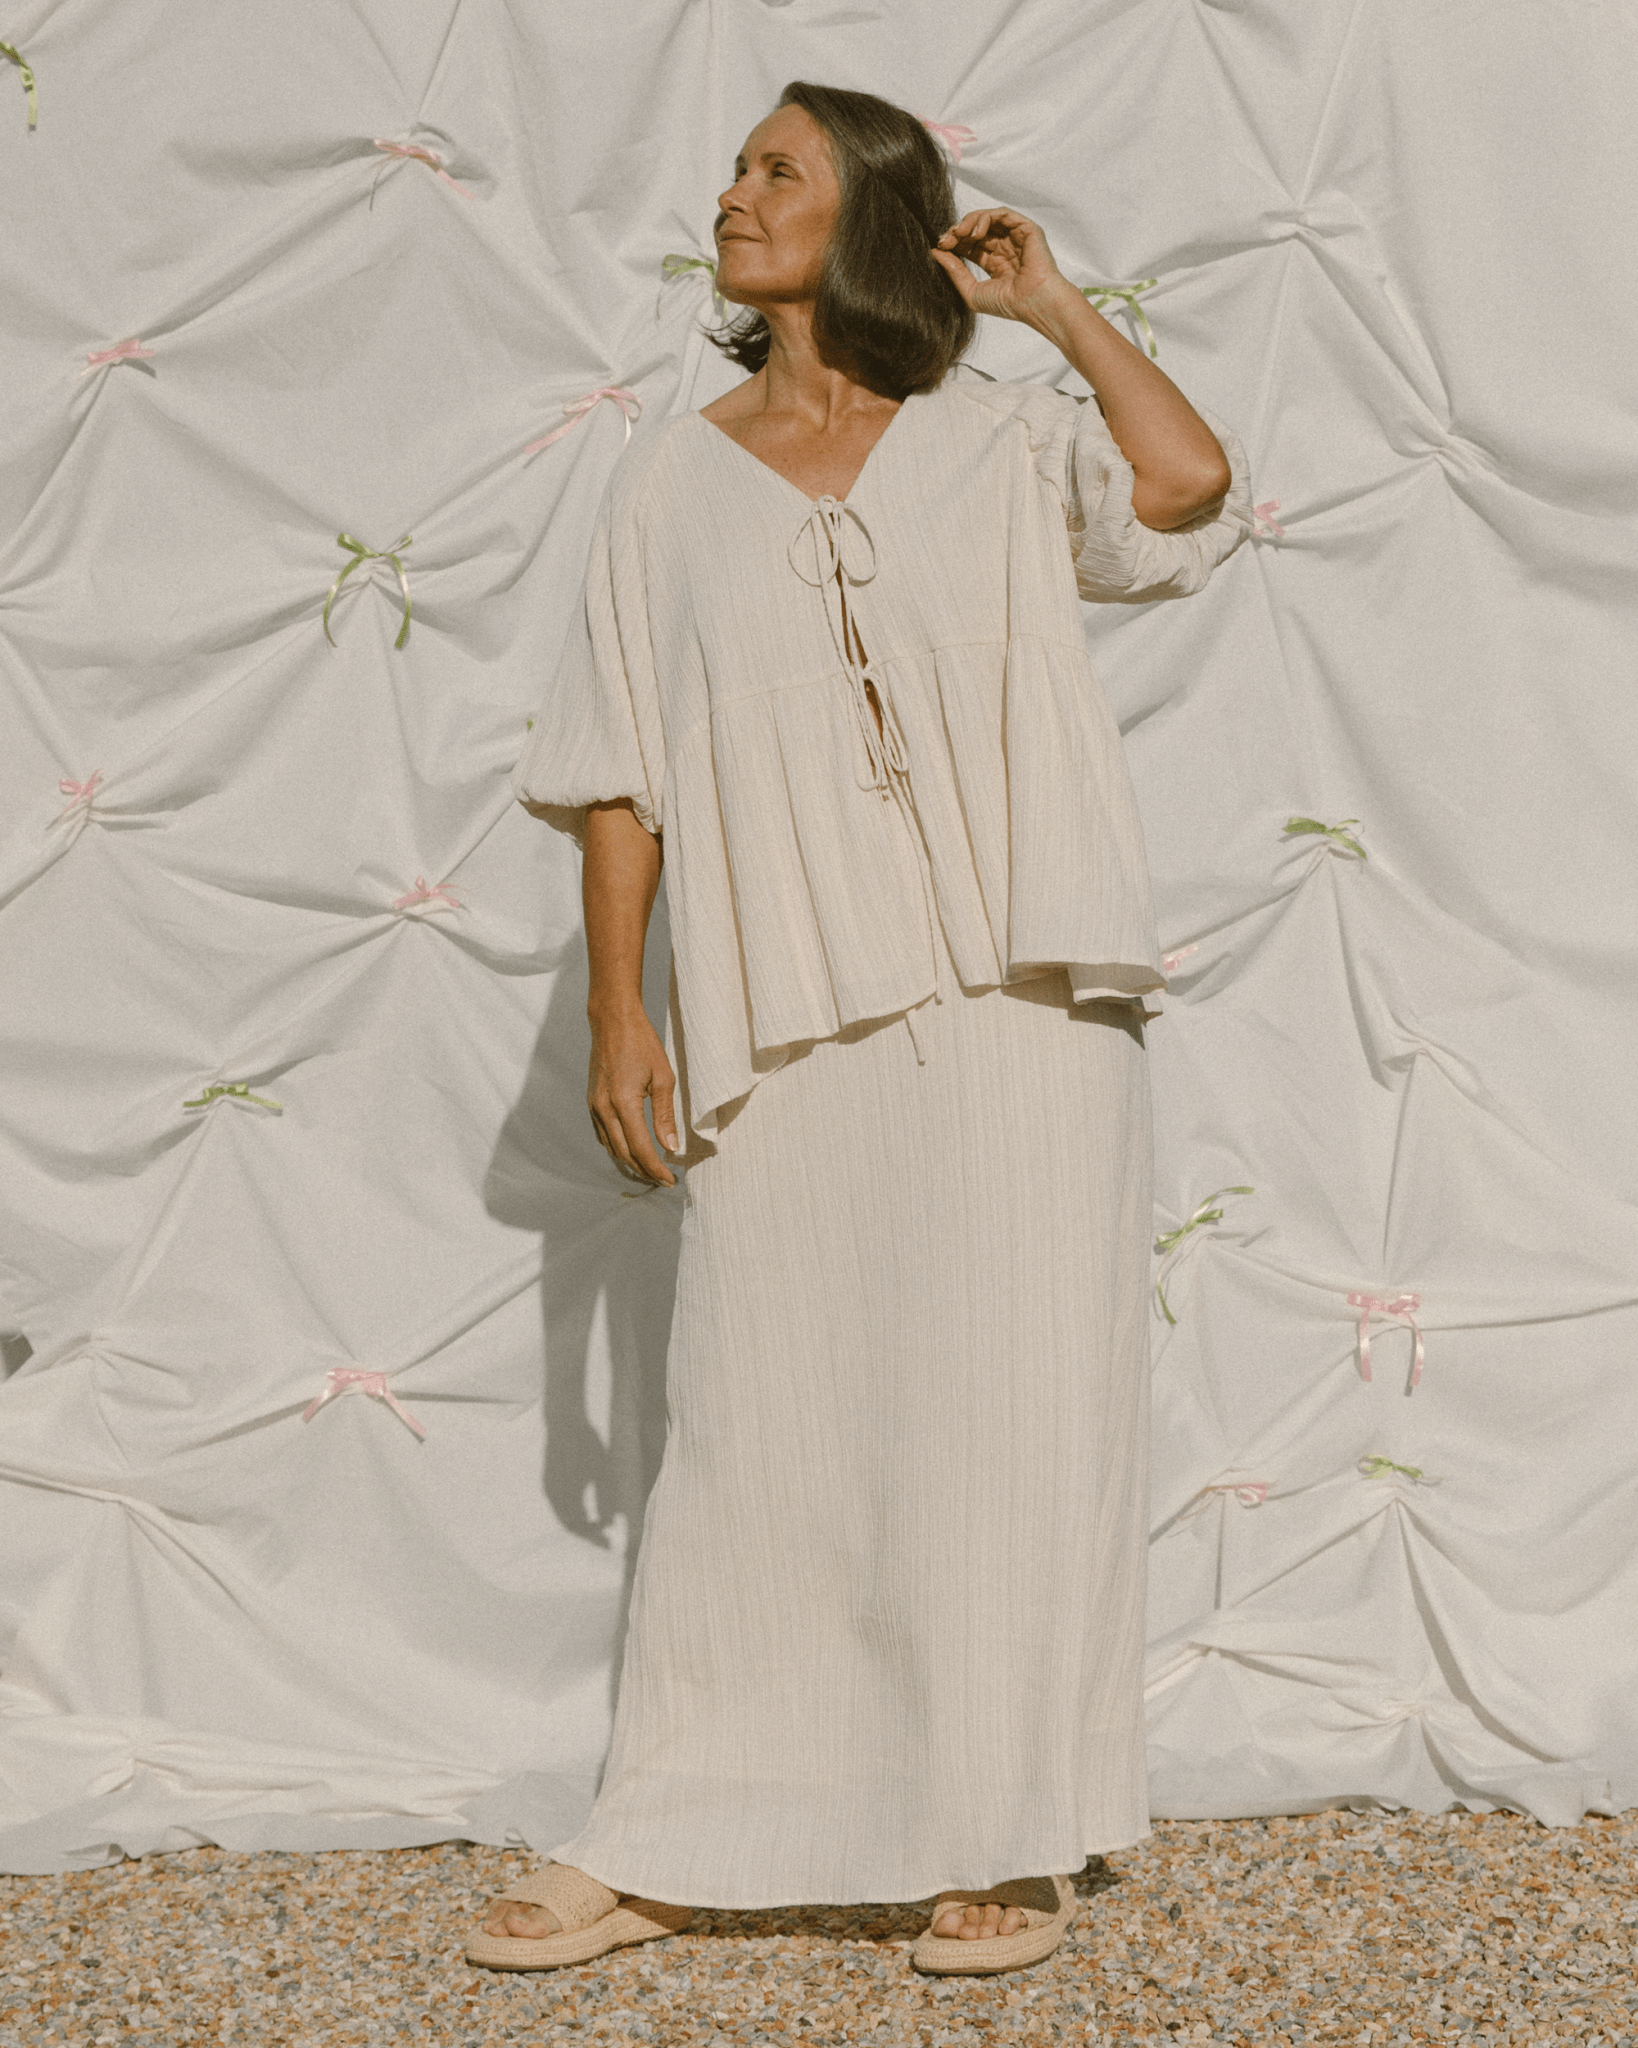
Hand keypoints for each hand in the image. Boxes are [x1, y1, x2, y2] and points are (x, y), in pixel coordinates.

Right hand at [588, 1007, 678, 1186]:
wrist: (612, 1021)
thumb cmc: (642, 1044)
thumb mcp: (663, 1077)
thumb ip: (665, 1115)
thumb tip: (670, 1147)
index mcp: (623, 1103)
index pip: (641, 1148)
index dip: (656, 1169)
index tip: (670, 1180)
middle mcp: (604, 1108)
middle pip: (624, 1153)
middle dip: (645, 1171)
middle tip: (664, 1180)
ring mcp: (594, 1106)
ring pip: (611, 1147)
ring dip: (631, 1162)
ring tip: (651, 1169)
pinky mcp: (592, 1102)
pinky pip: (602, 1135)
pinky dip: (617, 1148)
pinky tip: (631, 1150)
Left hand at [931, 208, 1072, 326]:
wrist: (1033, 303)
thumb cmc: (1008, 304)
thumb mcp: (972, 291)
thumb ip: (954, 272)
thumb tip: (935, 252)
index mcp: (995, 263)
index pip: (970, 245)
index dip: (954, 242)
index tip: (940, 246)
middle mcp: (1005, 248)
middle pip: (976, 230)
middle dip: (958, 232)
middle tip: (945, 239)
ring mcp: (1015, 237)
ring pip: (987, 218)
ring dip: (968, 222)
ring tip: (958, 233)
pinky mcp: (1025, 228)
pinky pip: (1002, 214)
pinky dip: (985, 218)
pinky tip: (975, 232)